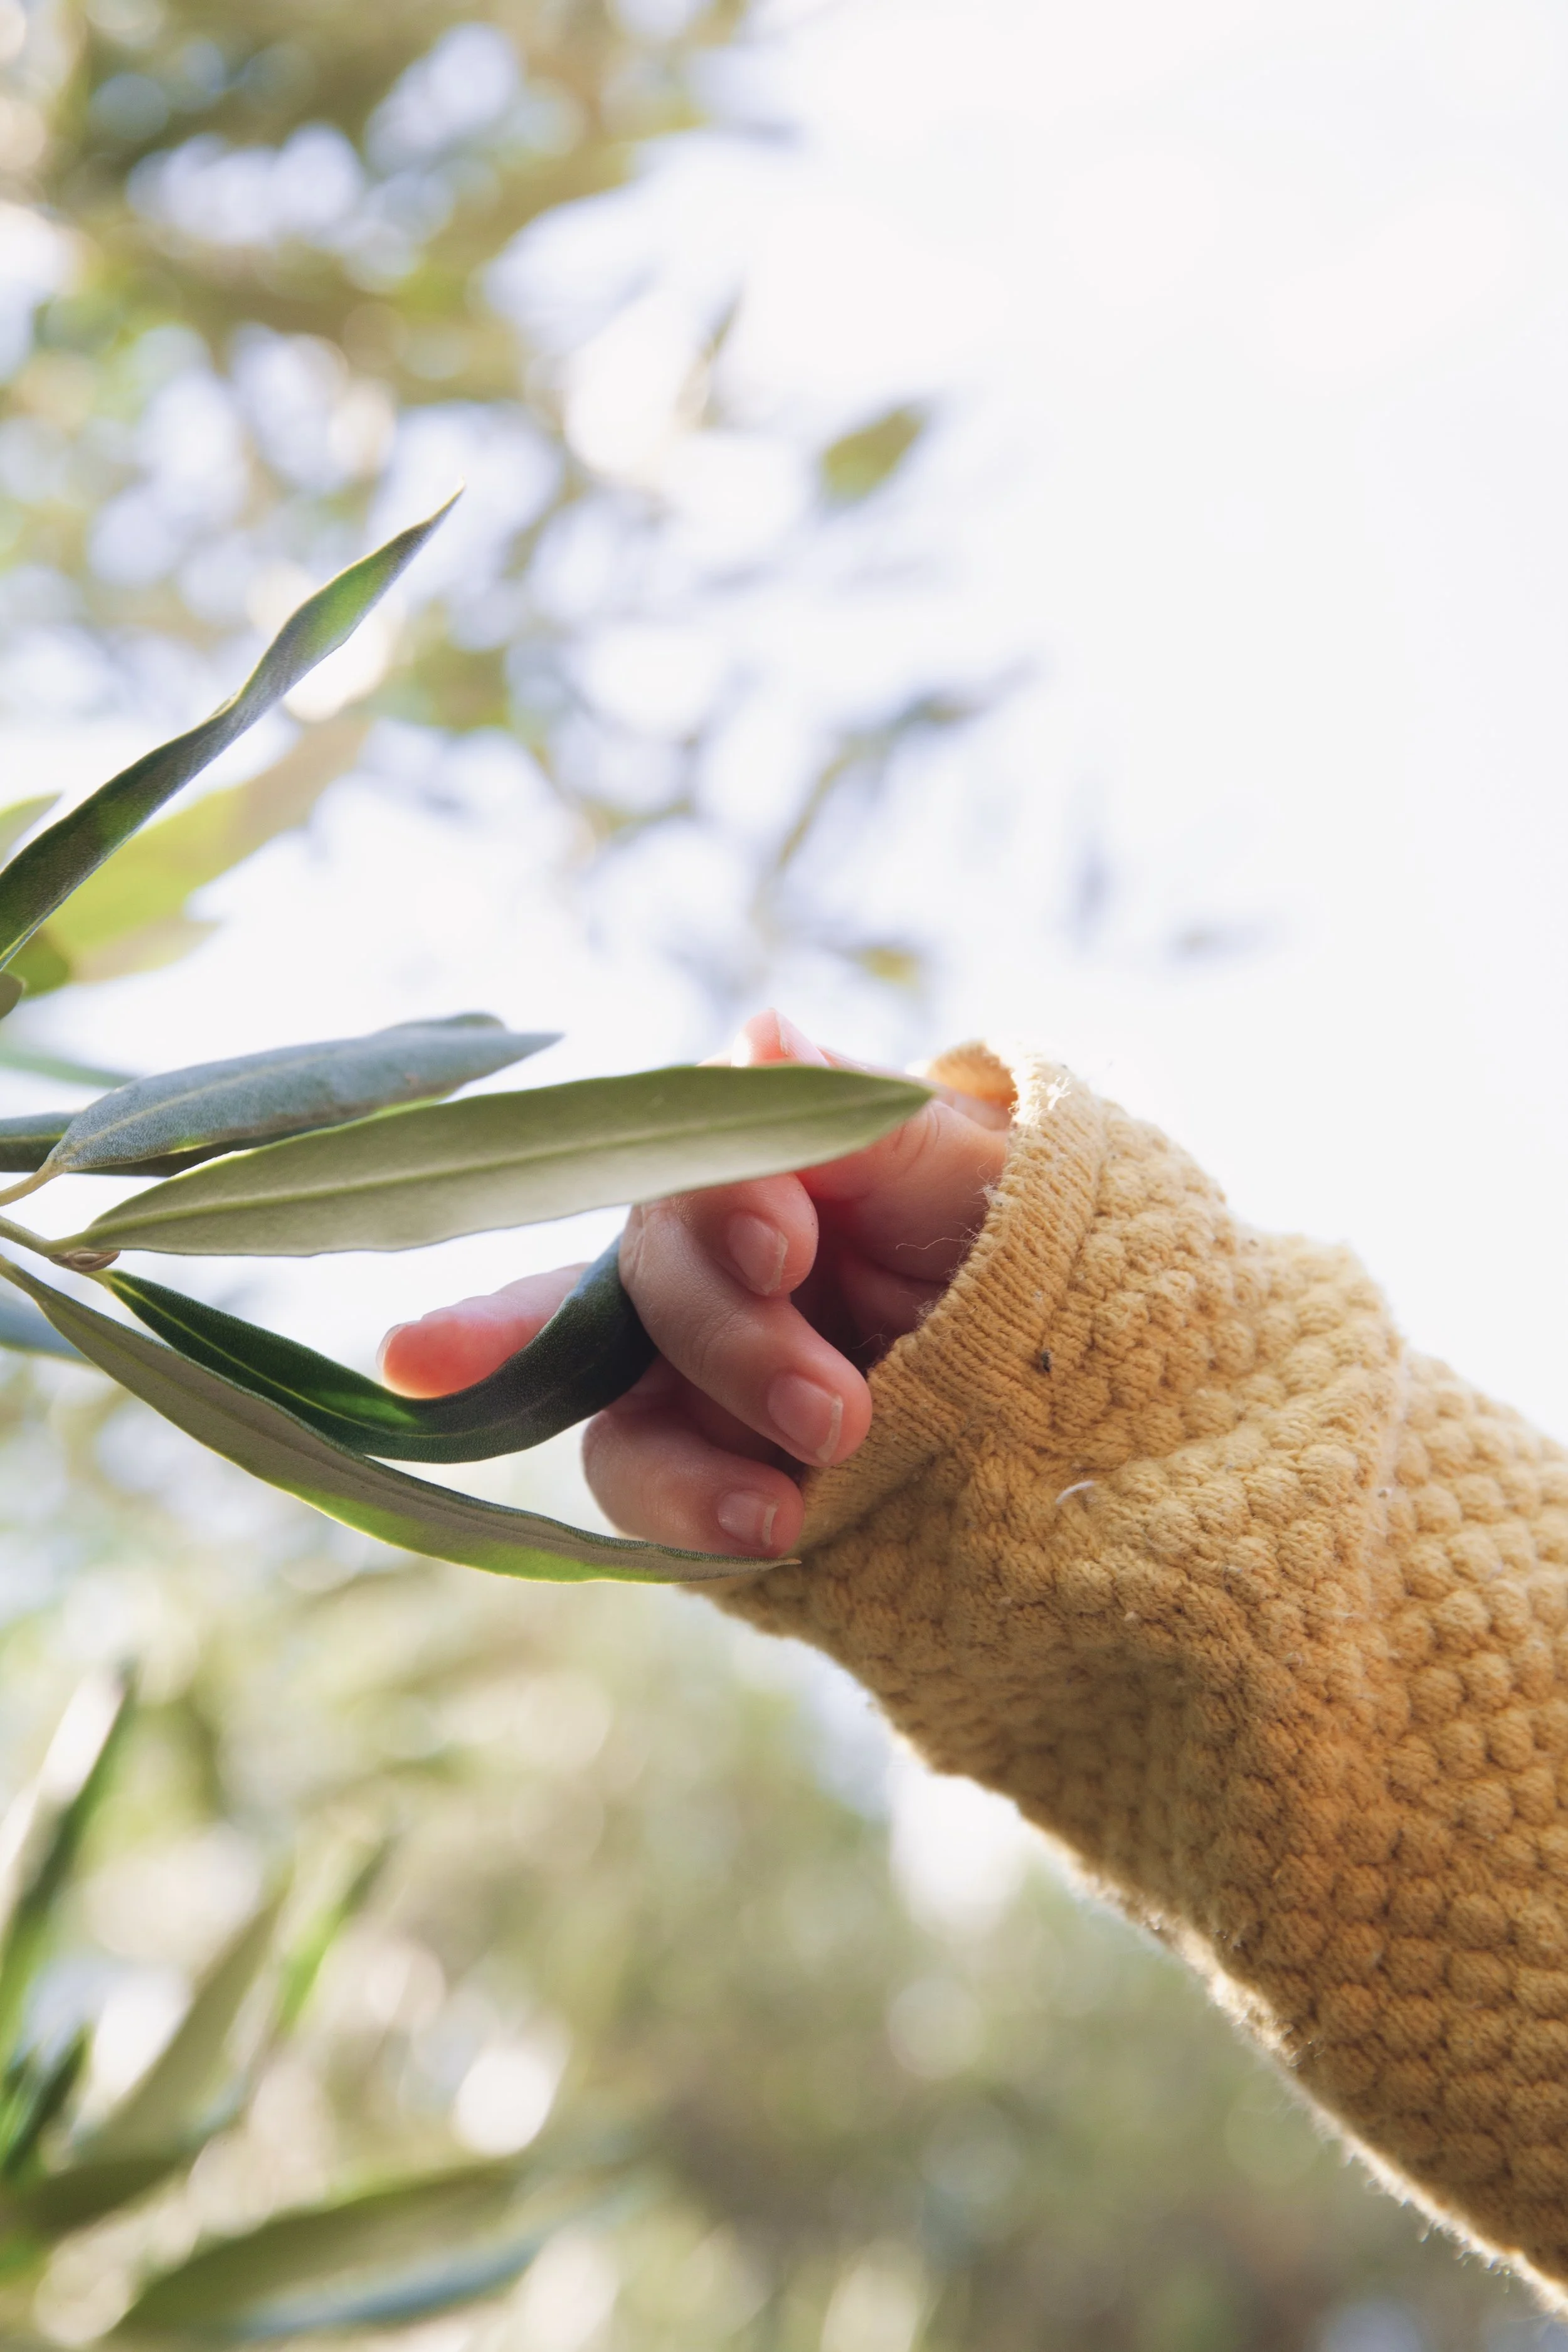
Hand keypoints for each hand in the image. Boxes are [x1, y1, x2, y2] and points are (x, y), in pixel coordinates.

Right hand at [379, 1012, 1009, 1557]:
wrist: (1089, 1391)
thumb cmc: (1026, 1242)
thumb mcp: (980, 1175)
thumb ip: (864, 1122)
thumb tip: (762, 1034)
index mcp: (766, 1166)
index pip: (690, 1160)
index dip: (719, 1203)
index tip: (783, 1248)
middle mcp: (709, 1262)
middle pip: (652, 1283)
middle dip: (738, 1347)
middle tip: (840, 1413)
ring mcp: (694, 1372)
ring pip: (615, 1404)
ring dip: (688, 1458)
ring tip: (783, 1511)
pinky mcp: (703, 1466)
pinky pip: (645, 1492)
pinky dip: (689, 1516)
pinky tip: (765, 1532)